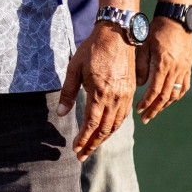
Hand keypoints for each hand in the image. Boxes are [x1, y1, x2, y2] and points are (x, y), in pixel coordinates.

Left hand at [58, 22, 136, 159]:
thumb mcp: (74, 68)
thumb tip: (61, 114)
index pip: (91, 123)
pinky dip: (114, 126)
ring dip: (104, 138)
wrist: (117, 35)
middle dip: (93, 144)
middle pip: (104, 129)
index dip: (83, 139)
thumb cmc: (92, 50)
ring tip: (92, 147)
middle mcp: (115, 97)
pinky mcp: (130, 91)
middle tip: (82, 156)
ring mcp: (125, 95)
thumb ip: (68, 92)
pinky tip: (106, 130)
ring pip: (116, 124)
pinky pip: (123, 115)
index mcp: (100, 92)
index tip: (75, 149)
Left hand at [136, 16, 191, 121]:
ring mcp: (184, 69)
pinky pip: (184, 86)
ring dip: (165, 104)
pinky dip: (176, 95)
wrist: (176, 19)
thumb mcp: (143, 45)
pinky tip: (170, 100)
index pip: (155, 90)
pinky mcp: (188, 66)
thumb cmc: (155, 30)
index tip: (138, 110)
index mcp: (163, 64)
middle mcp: (176, 69)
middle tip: (145, 118)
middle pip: (166, 96)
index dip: (146, 102)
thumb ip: (141, 65)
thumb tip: (139, 85)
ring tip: (155, 111)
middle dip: (154, 108)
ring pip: (176, 93)